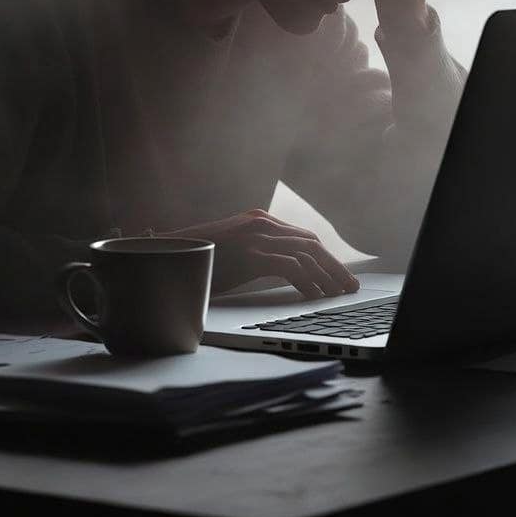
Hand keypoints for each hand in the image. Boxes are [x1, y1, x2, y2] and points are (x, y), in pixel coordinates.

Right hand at [156, 210, 360, 298]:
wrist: (166, 257)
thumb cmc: (199, 260)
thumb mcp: (233, 252)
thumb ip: (257, 253)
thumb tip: (288, 271)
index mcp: (258, 220)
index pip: (303, 237)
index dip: (325, 257)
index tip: (338, 275)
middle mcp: (261, 223)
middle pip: (311, 242)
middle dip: (334, 266)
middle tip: (349, 286)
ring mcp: (256, 236)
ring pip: (307, 254)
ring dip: (327, 276)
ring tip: (339, 294)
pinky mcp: (251, 254)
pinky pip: (291, 267)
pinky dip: (307, 282)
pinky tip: (314, 296)